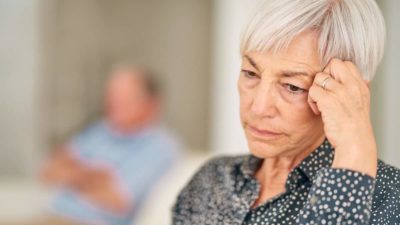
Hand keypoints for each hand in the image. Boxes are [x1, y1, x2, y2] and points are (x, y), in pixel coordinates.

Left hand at [308, 59, 377, 177]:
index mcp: (360, 85)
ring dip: (315, 91)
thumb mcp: (360, 103)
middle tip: (324, 92)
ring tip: (320, 104)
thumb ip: (352, 89)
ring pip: (319, 77)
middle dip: (324, 76)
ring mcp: (340, 92)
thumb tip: (343, 81)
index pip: (346, 64)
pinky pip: (312, 91)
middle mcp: (352, 85)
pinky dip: (311, 101)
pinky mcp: (328, 100)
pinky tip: (318, 111)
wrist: (355, 142)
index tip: (331, 86)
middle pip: (332, 64)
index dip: (334, 71)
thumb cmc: (353, 126)